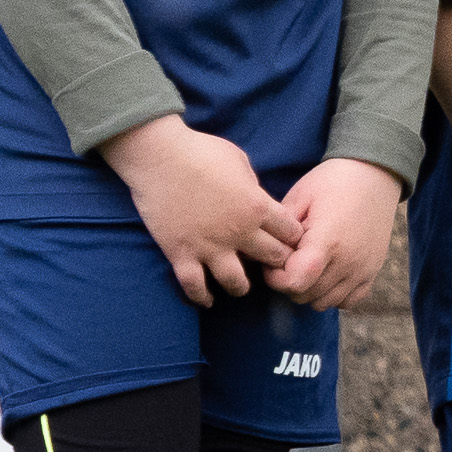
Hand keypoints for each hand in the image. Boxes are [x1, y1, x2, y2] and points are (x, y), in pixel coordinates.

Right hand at [99, 114, 303, 306]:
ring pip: (237, 282)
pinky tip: (208, 299)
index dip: (293, 238)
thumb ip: (254, 190)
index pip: (292, 234)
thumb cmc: (201, 152)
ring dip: (242, 286)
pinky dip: (202, 297)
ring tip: (240, 285)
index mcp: (258, 207)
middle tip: (269, 266)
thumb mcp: (241, 164)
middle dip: (276, 263)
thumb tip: (259, 203)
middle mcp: (239, 232)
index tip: (288, 241)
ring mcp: (209, 246)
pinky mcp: (180, 253)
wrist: (158, 156)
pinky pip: (194, 286)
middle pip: (273, 260)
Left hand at [269, 158, 402, 309]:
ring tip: (306, 265)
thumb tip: (261, 253)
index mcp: (327, 242)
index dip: (275, 277)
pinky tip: (326, 274)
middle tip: (288, 259)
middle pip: (305, 295)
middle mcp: (347, 262)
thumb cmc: (332, 183)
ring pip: (324, 303)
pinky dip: (333, 295)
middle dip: (288, 282)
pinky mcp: (373, 272)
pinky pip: (348, 301)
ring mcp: (362, 269)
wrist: (374, 175)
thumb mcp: (299, 198)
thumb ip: (279, 231)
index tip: (274, 259)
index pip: (294, 283)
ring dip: (309, 290)